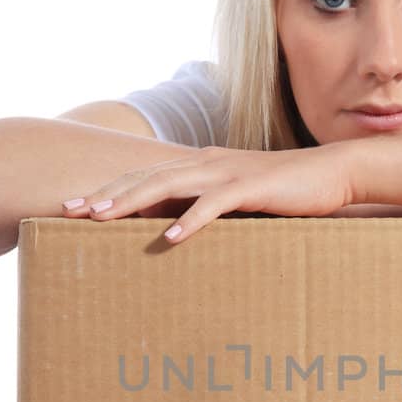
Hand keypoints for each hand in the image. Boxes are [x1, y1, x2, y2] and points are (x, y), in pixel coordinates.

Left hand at [61, 143, 356, 243]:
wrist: (332, 173)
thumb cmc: (285, 192)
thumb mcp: (238, 200)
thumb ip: (207, 208)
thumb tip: (175, 231)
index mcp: (200, 166)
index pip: (144, 176)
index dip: (108, 190)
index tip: (75, 207)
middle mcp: (206, 163)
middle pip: (144, 177)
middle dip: (105, 194)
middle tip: (69, 211)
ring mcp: (227, 173)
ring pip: (168, 185)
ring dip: (132, 201)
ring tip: (102, 219)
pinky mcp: (251, 187)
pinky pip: (214, 204)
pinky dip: (190, 220)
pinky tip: (169, 238)